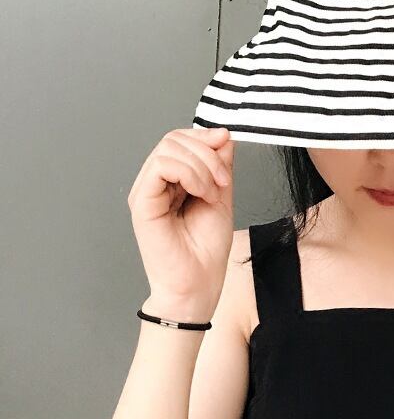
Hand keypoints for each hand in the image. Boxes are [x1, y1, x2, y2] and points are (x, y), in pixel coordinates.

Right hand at [127, 127, 235, 317]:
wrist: (198, 283)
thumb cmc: (206, 249)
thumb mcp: (222, 196)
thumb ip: (220, 166)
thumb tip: (222, 135)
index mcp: (172, 180)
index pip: (181, 139)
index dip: (205, 136)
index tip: (226, 146)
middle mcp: (155, 183)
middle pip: (174, 138)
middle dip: (207, 152)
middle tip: (223, 180)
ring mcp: (146, 191)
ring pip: (169, 148)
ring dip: (201, 166)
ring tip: (213, 193)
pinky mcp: (142, 202)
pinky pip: (161, 166)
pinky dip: (189, 173)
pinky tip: (201, 193)